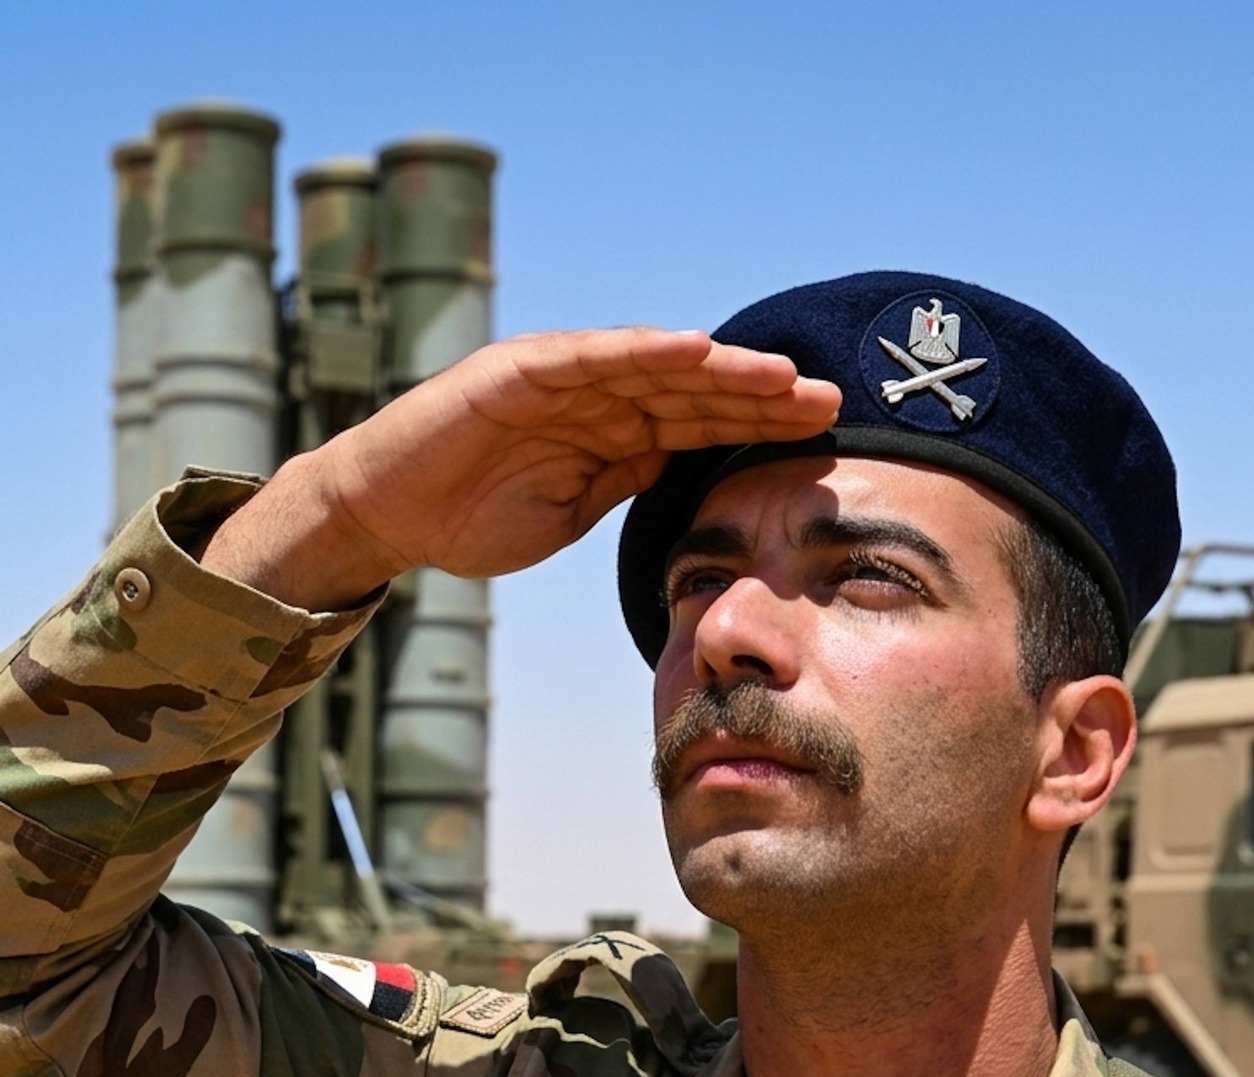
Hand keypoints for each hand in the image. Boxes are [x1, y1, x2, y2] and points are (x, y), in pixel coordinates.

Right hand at [200, 327, 840, 609]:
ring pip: (656, 367)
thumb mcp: (573, 513)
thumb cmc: (473, 517)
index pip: (701, 425)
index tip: (823, 437)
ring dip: (721, 370)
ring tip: (781, 376)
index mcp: (615, 433)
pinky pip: (591, 356)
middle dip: (762, 397)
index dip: (760, 427)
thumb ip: (628, 484)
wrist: (390, 515)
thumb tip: (689, 472)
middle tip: (831, 402)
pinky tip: (695, 350)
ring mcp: (561, 378)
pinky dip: (642, 350)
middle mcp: (597, 395)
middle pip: (695, 391)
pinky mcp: (520, 369)